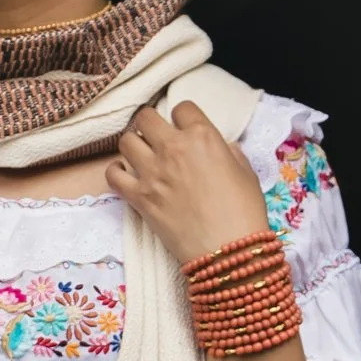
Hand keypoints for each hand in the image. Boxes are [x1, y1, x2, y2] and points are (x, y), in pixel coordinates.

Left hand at [105, 103, 277, 269]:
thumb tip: (220, 147)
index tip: (185, 130)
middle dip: (152, 125)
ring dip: (134, 146)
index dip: (184, 118)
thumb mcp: (247, 174)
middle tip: (158, 139)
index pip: (182, 108)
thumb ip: (229, 153)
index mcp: (203, 137)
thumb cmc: (244, 214)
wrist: (228, 253)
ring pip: (126, 140)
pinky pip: (113, 174)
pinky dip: (116, 172)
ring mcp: (153, 173)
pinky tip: (126, 176)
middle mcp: (174, 149)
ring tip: (142, 157)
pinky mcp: (139, 198)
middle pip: (146, 117)